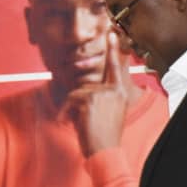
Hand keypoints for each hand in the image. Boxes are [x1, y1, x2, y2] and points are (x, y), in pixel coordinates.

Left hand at [64, 39, 130, 156]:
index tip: (110, 34)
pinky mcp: (91, 98)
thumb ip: (99, 100)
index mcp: (121, 93)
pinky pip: (70, 98)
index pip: (116, 68)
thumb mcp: (107, 115)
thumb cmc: (104, 137)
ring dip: (70, 109)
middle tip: (75, 121)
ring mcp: (103, 93)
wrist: (105, 152)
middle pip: (86, 86)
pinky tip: (67, 122)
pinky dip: (65, 111)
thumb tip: (80, 92)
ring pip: (77, 92)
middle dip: (75, 103)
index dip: (113, 50)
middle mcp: (114, 90)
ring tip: (73, 124)